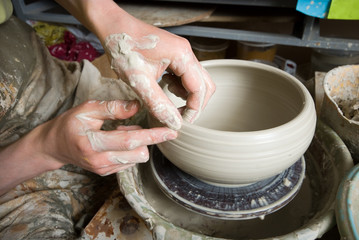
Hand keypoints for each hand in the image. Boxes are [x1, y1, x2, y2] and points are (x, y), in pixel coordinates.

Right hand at [39, 100, 176, 175]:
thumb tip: (138, 106)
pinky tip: (116, 142)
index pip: (130, 141)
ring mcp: (103, 170)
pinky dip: (130, 150)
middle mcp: (99, 161)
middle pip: (138, 153)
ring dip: (137, 144)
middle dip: (146, 139)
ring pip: (137, 158)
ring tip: (119, 132)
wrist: (55, 145)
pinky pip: (130, 162)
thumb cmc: (70, 124)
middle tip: (129, 125)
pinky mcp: (106, 173)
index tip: (171, 132)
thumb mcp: (88, 109)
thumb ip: (113, 107)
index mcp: (93, 143)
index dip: (153, 136)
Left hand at [55, 0, 215, 129]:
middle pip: (204, 84)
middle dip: (195, 103)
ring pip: (196, 80)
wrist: (112, 27)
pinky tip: (165, 86)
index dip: (194, 109)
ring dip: (187, 95)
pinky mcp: (174, 53)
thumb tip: (174, 122)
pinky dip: (180, 86)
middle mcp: (185, 52)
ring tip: (168, 99)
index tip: (183, 122)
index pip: (200, 88)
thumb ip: (158, 103)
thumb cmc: (123, 46)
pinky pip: (186, 74)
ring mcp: (181, 51)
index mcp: (181, 55)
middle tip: (179, 116)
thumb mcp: (139, 80)